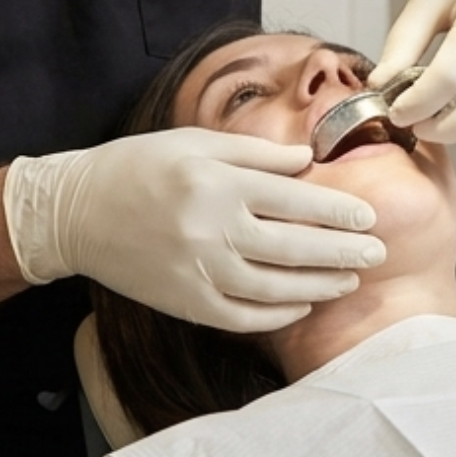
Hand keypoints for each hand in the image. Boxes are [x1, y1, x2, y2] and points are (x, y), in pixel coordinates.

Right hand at [3, 127, 383, 332]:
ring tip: (349, 279)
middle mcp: (211, 230)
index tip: (369, 215)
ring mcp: (199, 272)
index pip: (293, 199)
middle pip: (294, 247)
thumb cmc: (139, 165)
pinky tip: (301, 302)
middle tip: (376, 252)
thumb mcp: (195, 141)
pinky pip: (244, 316)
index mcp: (216, 183)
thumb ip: (255, 151)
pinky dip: (278, 312)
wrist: (79, 210)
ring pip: (276, 287)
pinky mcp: (186, 303)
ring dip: (320, 285)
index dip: (337, 210)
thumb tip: (307, 160)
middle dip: (342, 252)